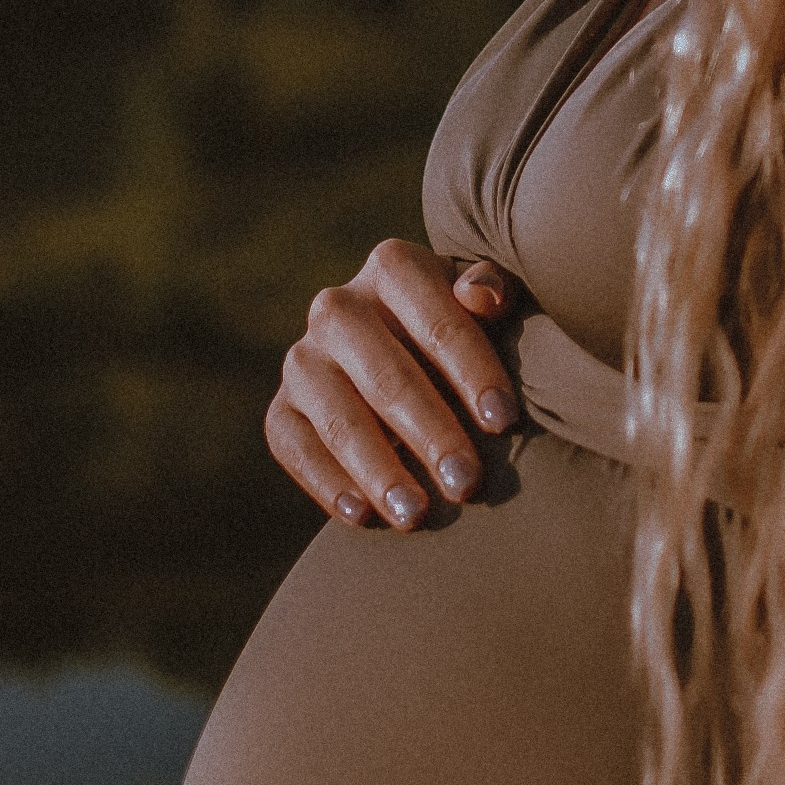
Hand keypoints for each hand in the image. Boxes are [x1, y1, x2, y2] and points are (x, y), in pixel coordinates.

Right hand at [266, 239, 520, 530]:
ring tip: (417, 514)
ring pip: (338, 416)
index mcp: (394, 268)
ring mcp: (302, 359)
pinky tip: (363, 516)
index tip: (504, 422)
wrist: (407, 360)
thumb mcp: (491, 307)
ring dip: (378, 469)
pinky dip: (325, 483)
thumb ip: (496, 293)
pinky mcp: (281, 408)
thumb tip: (481, 296)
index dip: (472, 372)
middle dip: (431, 434)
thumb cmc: (468, 336)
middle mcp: (337, 307)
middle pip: (387, 375)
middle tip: (468, 483)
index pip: (437, 322)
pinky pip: (293, 446)